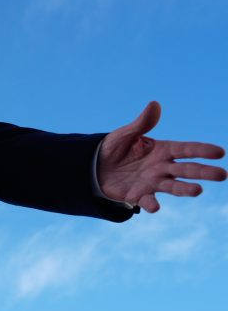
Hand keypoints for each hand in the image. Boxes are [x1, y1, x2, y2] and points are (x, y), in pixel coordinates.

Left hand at [98, 101, 226, 212]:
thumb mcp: (125, 134)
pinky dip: (151, 204)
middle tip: (223, 175)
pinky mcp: (138, 195)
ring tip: (198, 190)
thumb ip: (141, 123)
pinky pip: (147, 201)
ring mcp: (152, 182)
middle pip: (187, 170)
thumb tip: (154, 104)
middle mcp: (162, 167)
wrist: (95, 167)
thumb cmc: (114, 148)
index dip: (202, 150)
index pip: (186, 149)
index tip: (220, 152)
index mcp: (162, 150)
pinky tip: (155, 206)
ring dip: (185, 189)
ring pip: (173, 186)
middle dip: (204, 172)